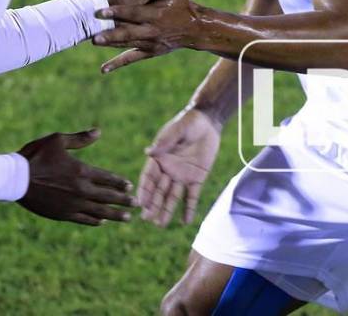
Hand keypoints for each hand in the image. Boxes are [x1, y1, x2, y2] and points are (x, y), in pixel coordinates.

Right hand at [16, 128, 133, 225]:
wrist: (14, 179)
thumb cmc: (35, 156)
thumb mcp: (58, 140)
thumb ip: (80, 139)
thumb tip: (99, 132)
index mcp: (81, 170)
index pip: (108, 178)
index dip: (120, 183)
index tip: (130, 187)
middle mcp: (81, 189)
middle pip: (108, 197)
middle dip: (124, 201)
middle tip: (137, 205)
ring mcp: (72, 204)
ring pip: (99, 211)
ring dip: (115, 215)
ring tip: (128, 218)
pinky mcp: (62, 214)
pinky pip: (83, 219)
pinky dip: (94, 220)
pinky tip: (102, 222)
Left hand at [94, 0, 200, 72]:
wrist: (195, 29)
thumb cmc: (183, 5)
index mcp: (157, 15)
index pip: (134, 13)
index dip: (118, 12)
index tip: (102, 11)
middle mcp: (153, 31)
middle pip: (129, 33)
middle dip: (112, 35)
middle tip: (95, 36)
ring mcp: (151, 43)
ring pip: (128, 44)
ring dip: (112, 44)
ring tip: (95, 42)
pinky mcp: (150, 51)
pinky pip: (132, 58)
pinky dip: (118, 63)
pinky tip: (104, 69)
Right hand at [136, 109, 221, 226]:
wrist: (208, 122)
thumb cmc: (188, 122)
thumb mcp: (177, 129)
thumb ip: (165, 141)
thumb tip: (148, 152)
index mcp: (158, 158)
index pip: (148, 177)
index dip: (144, 190)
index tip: (140, 203)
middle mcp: (168, 170)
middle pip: (158, 190)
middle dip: (152, 205)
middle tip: (147, 219)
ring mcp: (181, 176)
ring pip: (172, 196)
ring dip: (166, 210)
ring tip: (160, 224)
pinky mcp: (196, 178)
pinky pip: (192, 196)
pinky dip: (189, 208)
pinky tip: (185, 221)